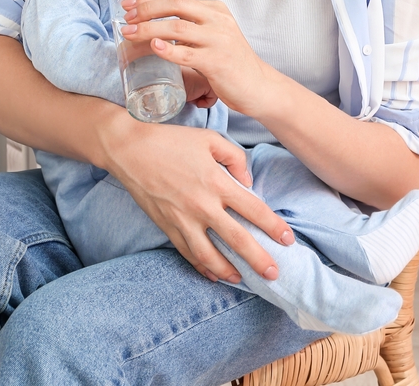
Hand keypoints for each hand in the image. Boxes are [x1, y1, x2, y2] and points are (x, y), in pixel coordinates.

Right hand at [101, 111, 294, 282]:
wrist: (130, 150)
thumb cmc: (172, 140)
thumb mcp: (209, 139)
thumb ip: (235, 158)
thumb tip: (247, 181)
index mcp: (217, 182)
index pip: (253, 209)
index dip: (273, 226)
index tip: (288, 239)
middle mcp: (203, 205)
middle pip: (237, 239)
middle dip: (259, 259)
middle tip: (274, 273)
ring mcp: (183, 220)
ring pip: (211, 256)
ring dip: (229, 271)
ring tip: (243, 279)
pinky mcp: (167, 227)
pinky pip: (188, 253)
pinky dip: (202, 267)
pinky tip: (213, 274)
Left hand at [121, 0, 274, 116]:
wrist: (259, 86)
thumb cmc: (231, 63)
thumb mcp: (216, 36)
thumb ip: (194, 27)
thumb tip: (158, 27)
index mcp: (216, 10)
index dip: (149, 0)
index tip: (128, 4)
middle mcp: (218, 20)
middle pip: (176, 6)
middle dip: (146, 9)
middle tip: (125, 17)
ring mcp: (219, 40)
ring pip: (177, 27)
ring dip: (149, 29)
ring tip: (129, 33)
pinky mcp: (217, 62)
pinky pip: (188, 53)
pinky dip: (168, 49)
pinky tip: (154, 47)